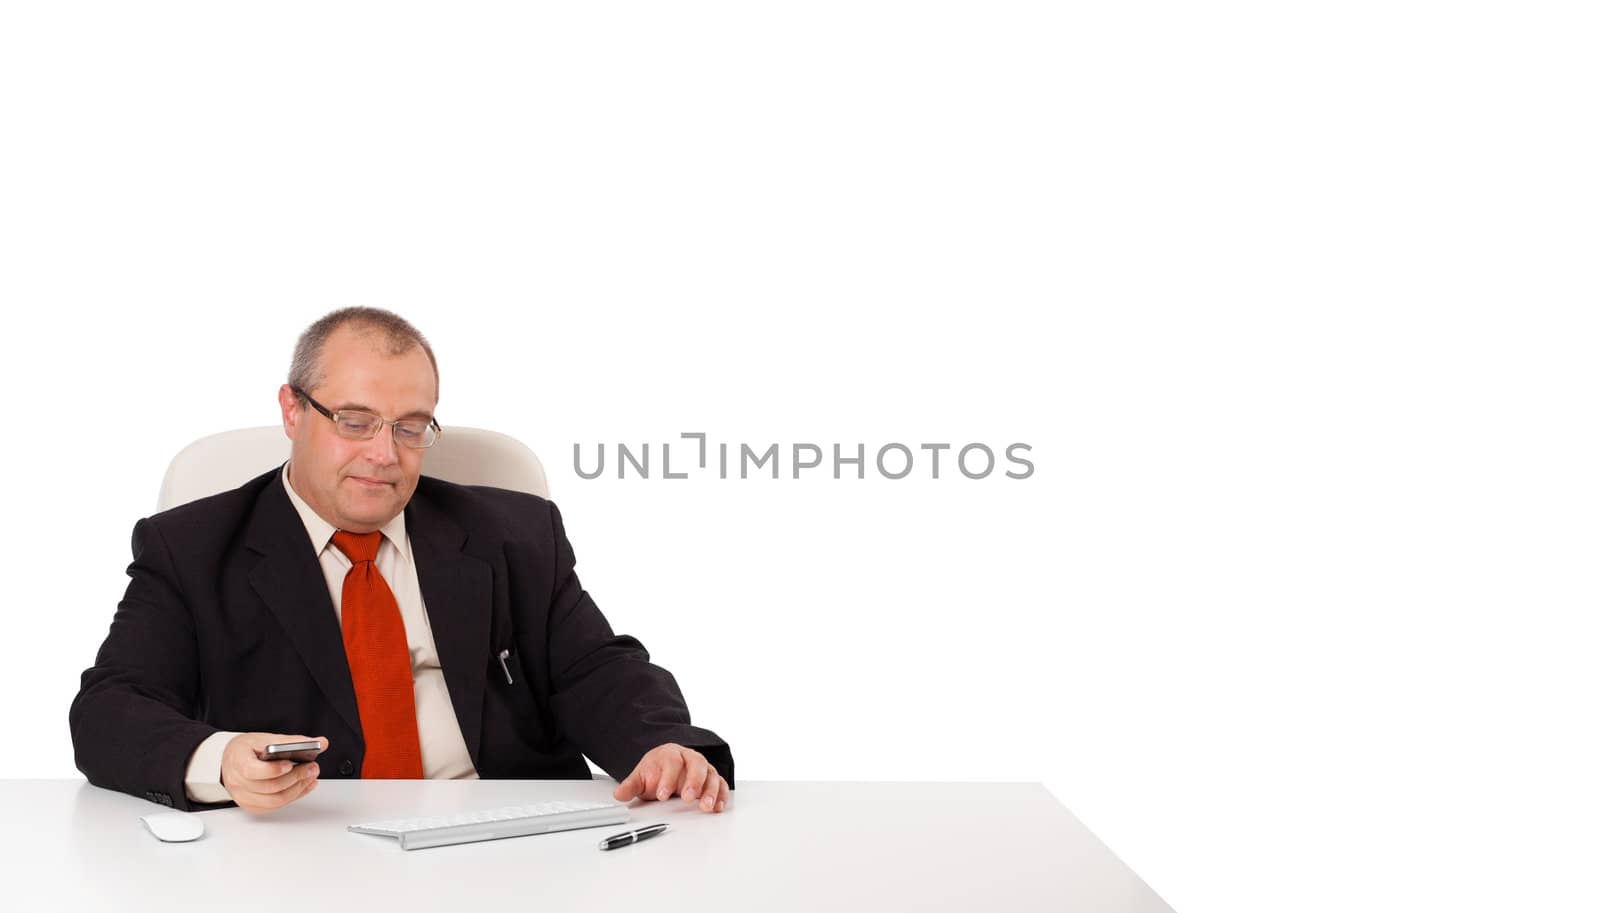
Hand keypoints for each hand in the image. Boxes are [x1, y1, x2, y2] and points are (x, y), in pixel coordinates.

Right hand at [220, 733, 326, 813]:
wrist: (230, 760)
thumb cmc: (246, 749)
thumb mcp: (264, 738)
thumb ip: (292, 741)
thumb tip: (321, 742)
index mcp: (238, 761)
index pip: (252, 771)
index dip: (273, 770)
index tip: (290, 763)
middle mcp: (238, 782)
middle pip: (270, 787)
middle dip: (296, 778)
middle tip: (312, 767)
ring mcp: (244, 797)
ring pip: (275, 801)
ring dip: (298, 789)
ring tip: (311, 776)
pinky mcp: (252, 806)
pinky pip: (275, 807)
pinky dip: (294, 796)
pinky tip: (304, 785)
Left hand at [612, 743, 727, 812]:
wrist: (667, 764)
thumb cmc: (657, 770)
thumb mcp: (641, 776)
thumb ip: (631, 786)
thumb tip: (619, 795)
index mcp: (671, 754)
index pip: (672, 762)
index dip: (668, 779)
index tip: (662, 795)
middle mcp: (690, 758)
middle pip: (697, 764)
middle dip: (693, 782)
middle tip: (687, 798)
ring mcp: (703, 769)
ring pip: (711, 775)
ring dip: (710, 791)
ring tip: (706, 806)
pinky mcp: (712, 779)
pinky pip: (721, 785)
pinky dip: (722, 795)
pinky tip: (718, 807)